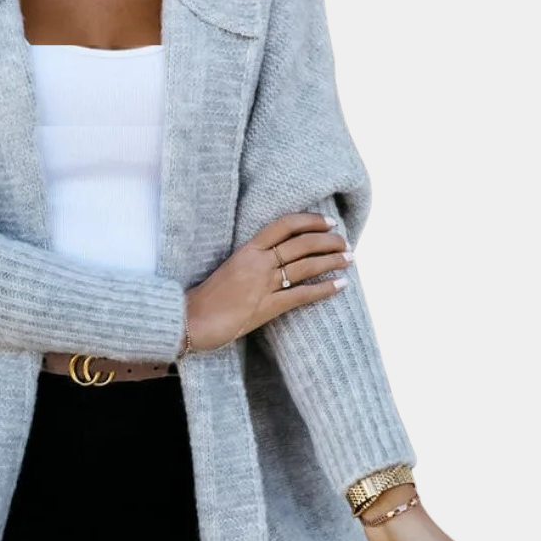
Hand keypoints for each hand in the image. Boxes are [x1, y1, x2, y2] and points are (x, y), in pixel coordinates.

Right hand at [183, 212, 352, 352]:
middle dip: (329, 242)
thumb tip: (278, 257)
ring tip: (349, 259)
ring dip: (332, 261)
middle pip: (302, 244)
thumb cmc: (208, 296)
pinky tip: (340, 285)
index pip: (284, 225)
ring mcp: (263, 285)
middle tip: (345, 243)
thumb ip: (252, 260)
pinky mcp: (267, 307)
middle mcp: (257, 263)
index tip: (329, 222)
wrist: (191, 320)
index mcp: (247, 249)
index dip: (310, 220)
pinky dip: (324, 289)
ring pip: (306, 266)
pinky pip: (302, 295)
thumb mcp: (230, 268)